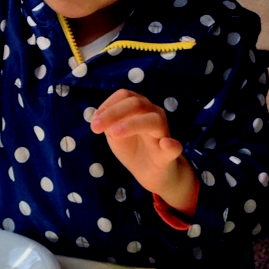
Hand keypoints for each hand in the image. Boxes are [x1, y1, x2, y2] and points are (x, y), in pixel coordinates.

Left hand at [90, 89, 196, 215]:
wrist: (151, 172)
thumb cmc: (133, 148)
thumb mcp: (115, 134)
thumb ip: (108, 124)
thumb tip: (97, 118)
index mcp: (140, 108)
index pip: (125, 96)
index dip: (108, 105)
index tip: (93, 121)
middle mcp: (154, 115)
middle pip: (136, 104)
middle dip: (113, 113)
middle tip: (95, 127)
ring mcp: (163, 133)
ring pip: (153, 120)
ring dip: (131, 124)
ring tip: (113, 134)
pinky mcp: (170, 154)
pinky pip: (174, 147)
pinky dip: (171, 145)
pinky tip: (166, 144)